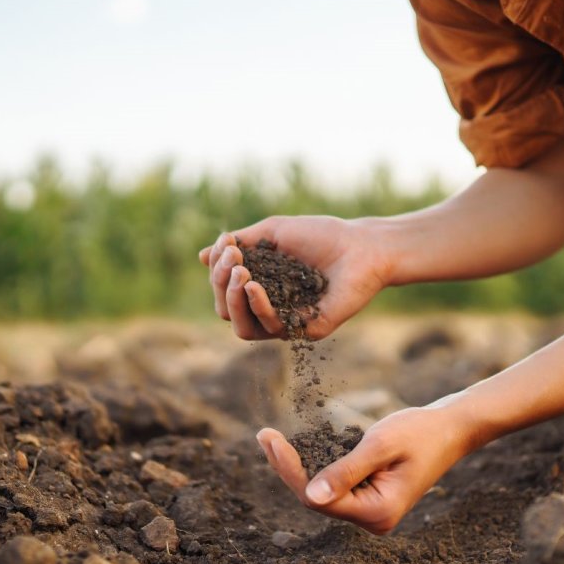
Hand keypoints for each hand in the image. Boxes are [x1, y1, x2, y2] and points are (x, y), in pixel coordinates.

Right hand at [198, 215, 390, 339]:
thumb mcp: (273, 232)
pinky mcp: (305, 331)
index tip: (228, 244)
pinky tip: (254, 286)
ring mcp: (287, 322)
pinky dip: (257, 307)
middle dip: (220, 284)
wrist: (362, 246)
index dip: (217, 270)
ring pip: (242, 328)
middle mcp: (270, 308)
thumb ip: (239, 244)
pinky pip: (270, 328)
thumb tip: (202, 256)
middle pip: (227, 311)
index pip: (224, 290)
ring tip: (240, 273)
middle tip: (233, 260)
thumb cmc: (321, 236)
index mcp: (260, 286)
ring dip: (232, 300)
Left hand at [256, 404, 471, 534]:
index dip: (290, 470)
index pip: (318, 498)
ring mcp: (370, 512)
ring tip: (271, 439)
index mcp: (377, 513)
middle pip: (316, 498)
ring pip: (321, 493)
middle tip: (264, 435)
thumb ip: (346, 471)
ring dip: (298, 466)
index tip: (270, 439)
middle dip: (288, 467)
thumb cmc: (420, 432)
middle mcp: (372, 520)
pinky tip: (295, 448)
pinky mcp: (368, 498)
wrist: (450, 429)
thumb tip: (310, 496)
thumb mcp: (380, 445)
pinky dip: (315, 465)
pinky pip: (333, 486)